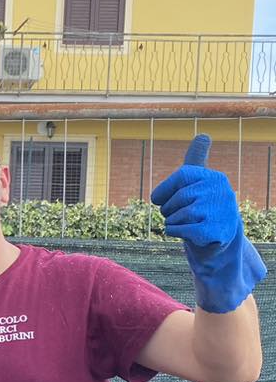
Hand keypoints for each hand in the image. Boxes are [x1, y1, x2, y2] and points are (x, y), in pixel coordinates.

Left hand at [151, 134, 266, 313]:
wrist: (219, 246)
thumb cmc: (202, 213)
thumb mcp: (197, 185)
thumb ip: (197, 161)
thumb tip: (205, 135)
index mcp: (213, 177)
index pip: (181, 176)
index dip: (165, 191)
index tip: (160, 200)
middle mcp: (220, 191)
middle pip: (178, 198)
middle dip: (169, 211)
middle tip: (177, 218)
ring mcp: (220, 211)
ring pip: (178, 215)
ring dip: (173, 224)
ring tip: (186, 226)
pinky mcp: (217, 231)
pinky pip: (181, 229)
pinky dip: (176, 233)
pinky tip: (186, 234)